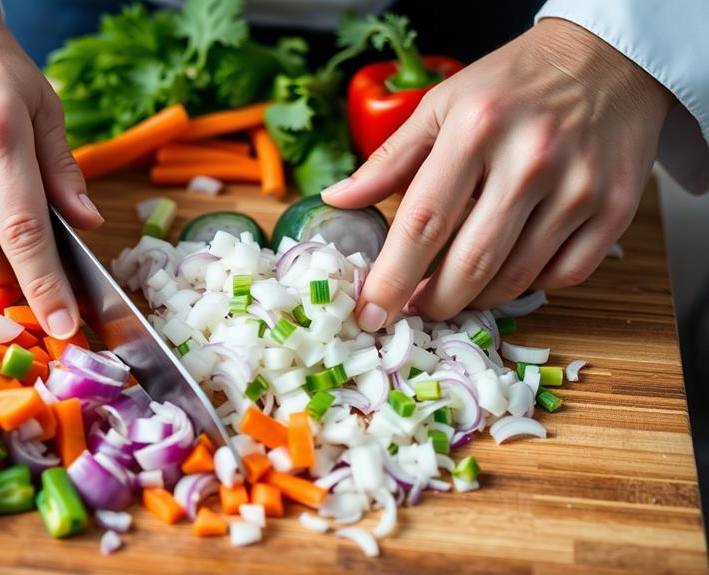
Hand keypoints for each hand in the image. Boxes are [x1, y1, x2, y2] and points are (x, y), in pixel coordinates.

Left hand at [323, 18, 673, 329]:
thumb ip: (390, 159)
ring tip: (455, 291)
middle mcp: (529, 160)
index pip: (422, 222)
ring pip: (516, 277)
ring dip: (477, 299)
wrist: (605, 61)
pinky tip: (509, 271)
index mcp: (475, 130)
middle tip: (415, 309)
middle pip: (470, 262)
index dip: (392, 278)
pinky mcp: (615, 209)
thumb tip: (336, 200)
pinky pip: (564, 276)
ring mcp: (578, 188)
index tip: (371, 312)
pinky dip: (530, 287)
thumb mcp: (441, 105)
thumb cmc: (512, 86)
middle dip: (434, 303)